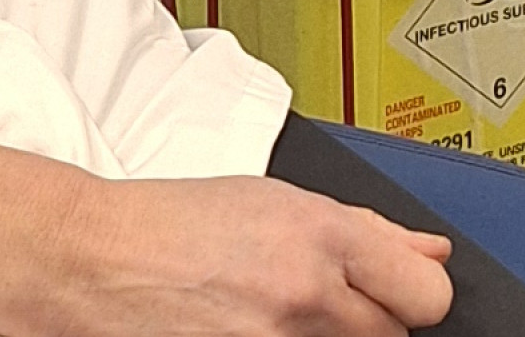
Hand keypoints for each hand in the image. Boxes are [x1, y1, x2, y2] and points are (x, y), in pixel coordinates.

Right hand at [19, 171, 452, 336]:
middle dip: (366, 321)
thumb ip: (365, 230)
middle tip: (320, 303)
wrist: (93, 261)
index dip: (413, 295)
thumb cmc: (174, 223)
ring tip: (274, 315)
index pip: (427, 294)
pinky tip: (249, 330)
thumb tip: (432, 252)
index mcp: (321, 235)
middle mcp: (306, 294)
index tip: (395, 293)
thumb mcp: (275, 200)